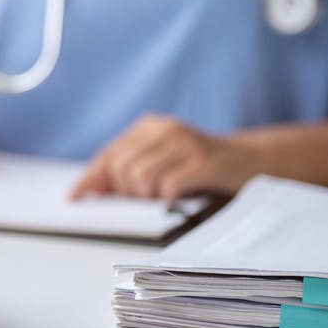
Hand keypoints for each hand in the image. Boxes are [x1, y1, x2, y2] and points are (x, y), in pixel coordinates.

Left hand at [69, 114, 264, 202]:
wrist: (253, 161)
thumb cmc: (203, 168)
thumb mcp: (165, 163)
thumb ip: (132, 172)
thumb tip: (94, 190)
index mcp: (151, 127)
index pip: (109, 154)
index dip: (90, 178)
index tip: (74, 198)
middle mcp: (165, 129)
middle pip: (120, 167)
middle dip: (125, 191)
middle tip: (146, 199)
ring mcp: (186, 143)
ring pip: (140, 177)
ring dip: (148, 196)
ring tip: (164, 196)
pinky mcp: (204, 161)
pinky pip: (168, 185)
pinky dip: (167, 198)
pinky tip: (177, 198)